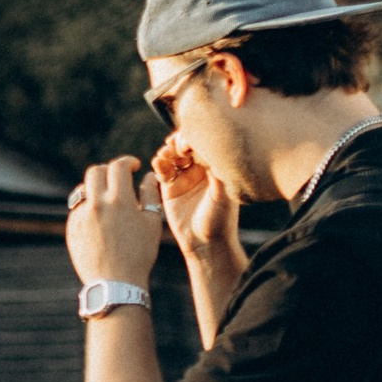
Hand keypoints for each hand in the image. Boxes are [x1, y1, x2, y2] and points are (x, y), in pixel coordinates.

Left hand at [64, 159, 166, 290]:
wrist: (115, 283)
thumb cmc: (139, 254)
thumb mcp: (152, 223)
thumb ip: (150, 195)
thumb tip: (148, 176)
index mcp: (119, 200)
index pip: (118, 166)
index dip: (127, 162)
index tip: (133, 166)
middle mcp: (96, 204)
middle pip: (96, 172)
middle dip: (108, 171)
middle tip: (118, 179)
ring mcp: (81, 216)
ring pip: (85, 190)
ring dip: (97, 190)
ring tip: (110, 202)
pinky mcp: (72, 228)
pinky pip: (78, 210)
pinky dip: (90, 209)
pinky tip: (102, 223)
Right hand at [149, 133, 241, 269]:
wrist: (206, 243)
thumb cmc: (220, 219)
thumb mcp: (222, 191)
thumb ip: (215, 168)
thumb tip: (207, 144)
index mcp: (217, 166)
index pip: (204, 143)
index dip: (194, 137)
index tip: (188, 142)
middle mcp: (201, 169)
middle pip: (186, 145)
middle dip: (178, 142)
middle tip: (175, 146)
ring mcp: (185, 177)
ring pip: (173, 155)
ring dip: (167, 151)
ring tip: (165, 155)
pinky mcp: (170, 187)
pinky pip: (162, 170)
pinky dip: (159, 164)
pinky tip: (158, 164)